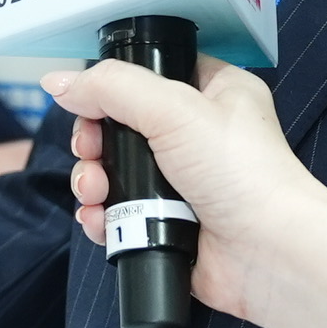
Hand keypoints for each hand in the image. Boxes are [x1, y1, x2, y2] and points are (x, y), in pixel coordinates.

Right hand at [46, 56, 326, 327]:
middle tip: (90, 151)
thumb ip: (111, 88)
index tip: (90, 103)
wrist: (268, 254)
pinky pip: (117, 214)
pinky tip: (100, 220)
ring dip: (92, 180)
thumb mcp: (173, 108)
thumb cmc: (241, 172)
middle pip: (120, 125)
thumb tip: (58, 82)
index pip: (150, 73)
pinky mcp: (168, 224)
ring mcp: (182, 183)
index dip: (112, 87)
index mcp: (213, 92)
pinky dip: (101, 217)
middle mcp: (197, 135)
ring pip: (113, 171)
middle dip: (92, 140)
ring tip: (95, 191)